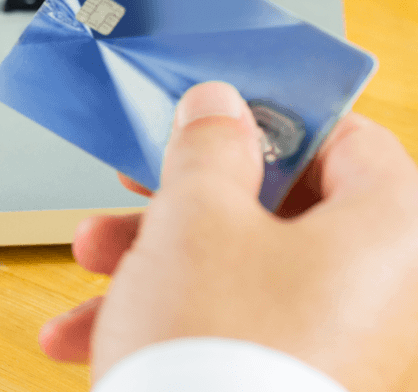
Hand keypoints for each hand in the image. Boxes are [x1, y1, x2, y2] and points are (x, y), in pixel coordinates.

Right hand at [39, 82, 417, 391]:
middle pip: (279, 212)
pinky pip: (233, 331)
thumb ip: (209, 146)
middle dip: (183, 202)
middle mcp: (379, 293)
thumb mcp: (196, 216)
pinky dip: (167, 322)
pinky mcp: (292, 385)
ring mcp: (339, 347)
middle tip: (134, 192)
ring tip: (88, 266)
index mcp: (386, 233)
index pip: (350, 142)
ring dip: (155, 263)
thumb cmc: (215, 346)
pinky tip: (87, 336)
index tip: (212, 119)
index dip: (273, 121)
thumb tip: (219, 108)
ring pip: (242, 274)